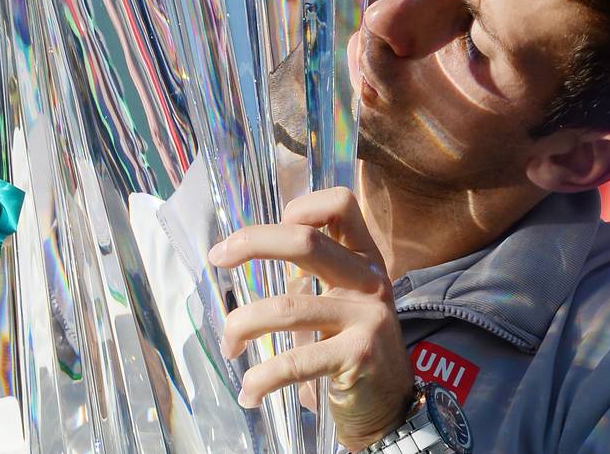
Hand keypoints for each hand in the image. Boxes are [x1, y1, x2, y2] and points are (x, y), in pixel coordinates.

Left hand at [208, 187, 414, 450]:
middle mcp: (370, 280)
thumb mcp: (345, 297)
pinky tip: (249, 391)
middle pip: (306, 241)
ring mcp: (367, 317)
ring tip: (229, 344)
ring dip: (242, 325)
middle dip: (251, 243)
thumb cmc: (354, 345)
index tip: (267, 234)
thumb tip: (250, 244)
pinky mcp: (357, 357)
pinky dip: (261, 378)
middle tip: (217, 257)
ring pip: (287, 307)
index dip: (299, 208)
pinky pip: (294, 362)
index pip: (340, 204)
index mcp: (365, 258)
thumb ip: (316, 269)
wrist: (392, 406)